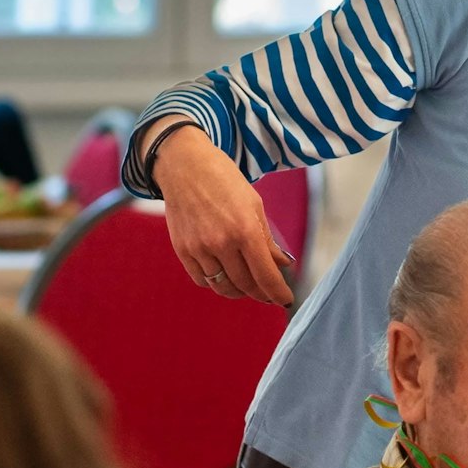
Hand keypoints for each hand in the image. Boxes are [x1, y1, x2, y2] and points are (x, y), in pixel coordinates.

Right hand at [147, 121, 294, 304]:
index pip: (265, 275)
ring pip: (223, 286)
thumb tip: (283, 265)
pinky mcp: (183, 250)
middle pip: (245, 285)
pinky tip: (224, 276)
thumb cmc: (224, 181)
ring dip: (239, 292)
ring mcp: (199, 248)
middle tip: (268, 294)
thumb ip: (267, 240)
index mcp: (244, 230)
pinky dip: (216, 283)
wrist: (184, 167)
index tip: (285, 300)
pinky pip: (202, 280)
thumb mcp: (254, 205)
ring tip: (248, 287)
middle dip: (260, 293)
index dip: (278, 293)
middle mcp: (221, 242)